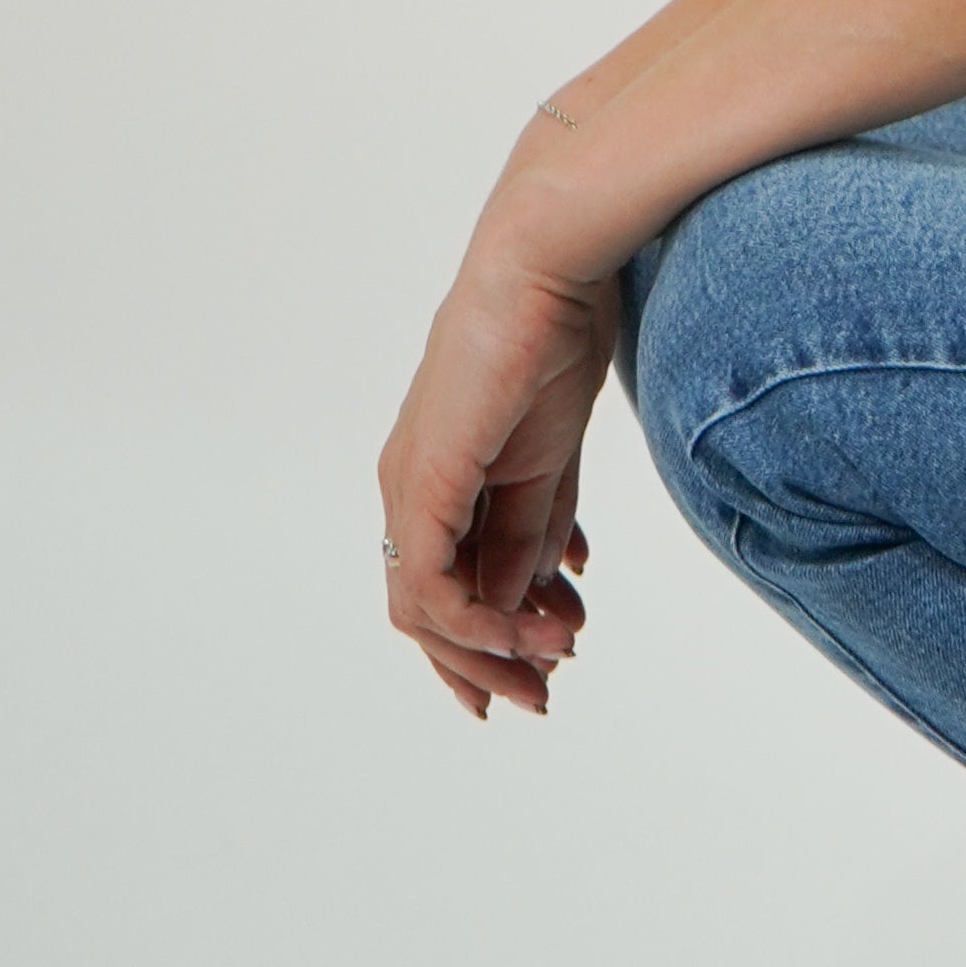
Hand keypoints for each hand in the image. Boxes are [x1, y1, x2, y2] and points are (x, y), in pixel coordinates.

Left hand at [378, 221, 623, 720]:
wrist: (548, 268)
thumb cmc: (554, 337)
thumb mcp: (552, 462)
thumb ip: (537, 530)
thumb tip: (530, 603)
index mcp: (442, 475)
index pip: (448, 581)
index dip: (489, 638)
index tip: (548, 666)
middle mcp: (412, 486)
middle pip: (429, 608)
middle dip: (487, 662)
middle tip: (541, 698)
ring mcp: (411, 484)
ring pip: (424, 608)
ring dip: (490, 648)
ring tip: (554, 665)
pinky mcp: (423, 480)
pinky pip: (430, 584)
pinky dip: (478, 622)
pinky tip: (533, 629)